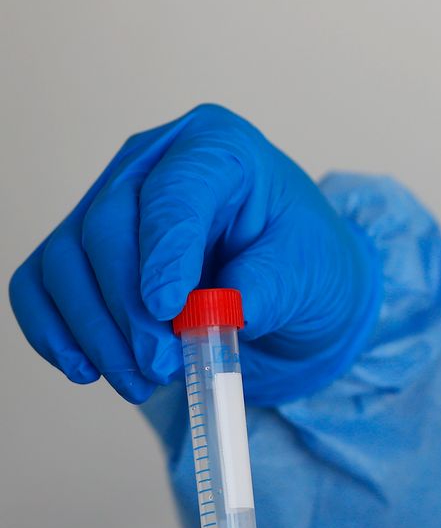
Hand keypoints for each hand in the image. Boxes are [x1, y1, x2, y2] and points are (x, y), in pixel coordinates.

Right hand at [9, 104, 378, 404]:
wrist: (290, 291)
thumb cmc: (304, 265)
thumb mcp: (313, 273)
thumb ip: (271, 286)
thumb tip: (223, 311)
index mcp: (218, 147)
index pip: (174, 190)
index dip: (164, 251)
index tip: (167, 308)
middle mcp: (152, 163)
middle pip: (108, 226)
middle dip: (128, 307)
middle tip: (159, 365)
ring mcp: (106, 202)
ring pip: (66, 260)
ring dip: (95, 331)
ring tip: (142, 380)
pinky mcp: (80, 249)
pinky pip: (40, 285)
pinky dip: (53, 331)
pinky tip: (87, 369)